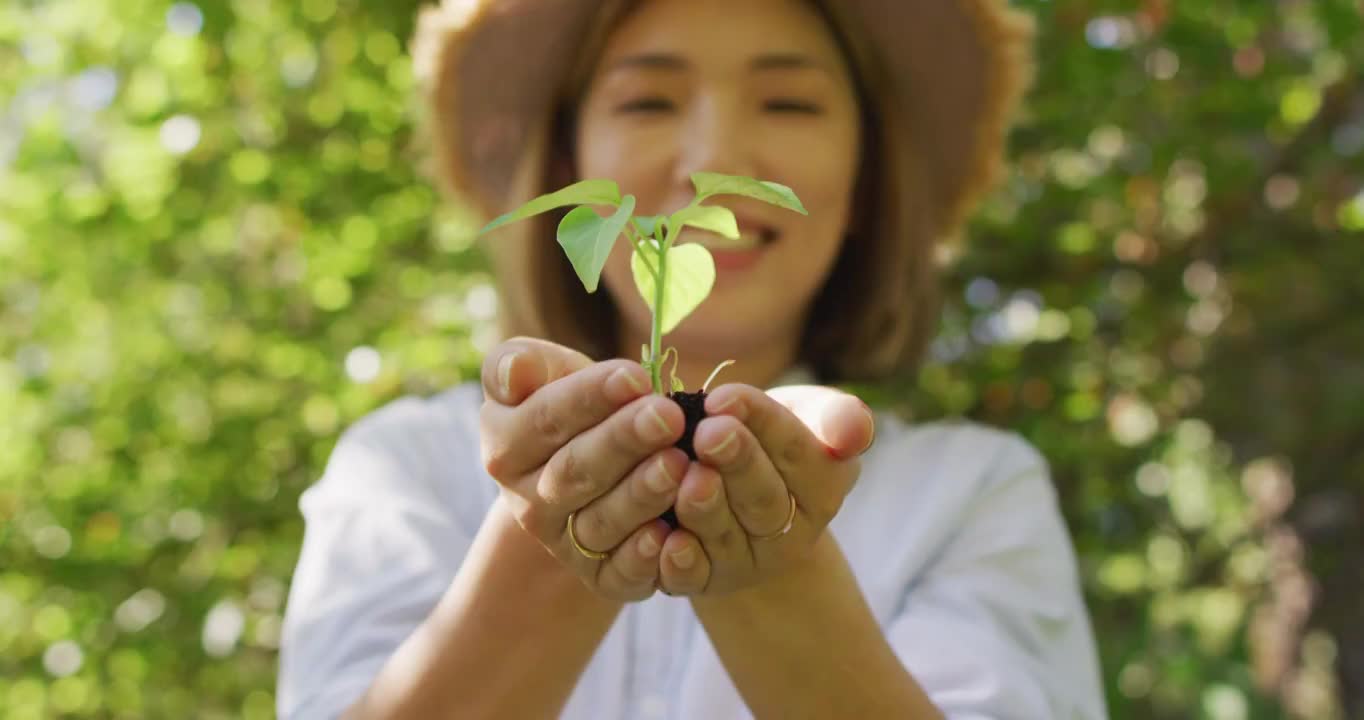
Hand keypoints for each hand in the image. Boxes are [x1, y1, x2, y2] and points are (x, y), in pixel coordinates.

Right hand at [479, 338, 689, 602]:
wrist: (592, 461)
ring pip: (601, 522)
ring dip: (641, 494)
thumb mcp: (541, 371)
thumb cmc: (570, 401)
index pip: (546, 419)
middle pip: (576, 471)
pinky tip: (671, 534)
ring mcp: (562, 544)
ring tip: (680, 463)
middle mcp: (527, 503)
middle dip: (624, 442)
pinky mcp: (601, 577)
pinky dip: (644, 558)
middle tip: (668, 416)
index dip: (590, 397)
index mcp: (505, 448)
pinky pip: (619, 574)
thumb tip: (517, 371)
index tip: (635, 377)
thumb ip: (518, 363)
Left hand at [655, 383, 873, 595]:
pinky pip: (691, 577)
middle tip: (710, 433)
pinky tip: (663, 538)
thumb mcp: (811, 417)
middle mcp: (788, 535)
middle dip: (736, 463)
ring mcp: (743, 562)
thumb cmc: (774, 438)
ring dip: (704, 507)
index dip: (762, 422)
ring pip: (724, 535)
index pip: (796, 452)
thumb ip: (838, 418)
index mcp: (823, 490)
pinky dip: (678, 562)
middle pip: (763, 498)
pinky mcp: (702, 580)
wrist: (735, 482)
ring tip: (687, 475)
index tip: (725, 396)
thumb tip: (854, 432)